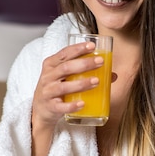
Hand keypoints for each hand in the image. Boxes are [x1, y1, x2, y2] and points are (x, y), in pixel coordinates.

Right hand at [30, 41, 114, 155]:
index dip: (78, 49)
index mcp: (51, 64)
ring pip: (64, 87)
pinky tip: (83, 103)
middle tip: (100, 62)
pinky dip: (72, 105)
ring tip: (97, 81)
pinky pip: (61, 106)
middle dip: (84, 64)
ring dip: (81, 83)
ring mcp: (48, 92)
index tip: (92, 46)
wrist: (41, 109)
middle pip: (66, 67)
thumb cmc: (57, 88)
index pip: (64, 53)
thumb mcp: (66, 77)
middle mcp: (48, 77)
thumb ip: (85, 72)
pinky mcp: (50, 107)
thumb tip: (113, 74)